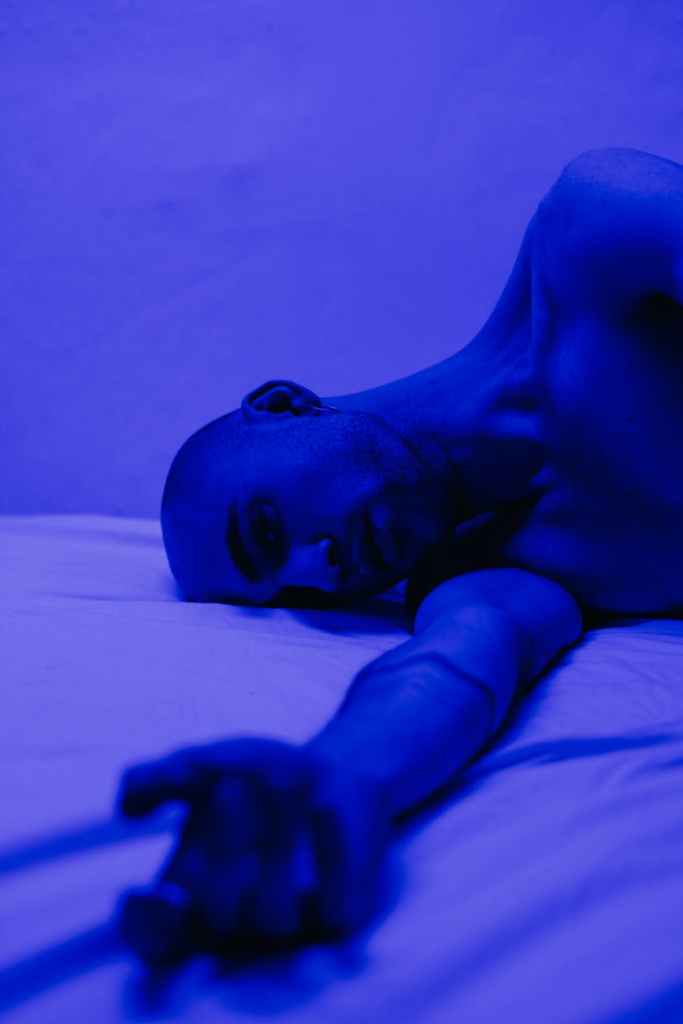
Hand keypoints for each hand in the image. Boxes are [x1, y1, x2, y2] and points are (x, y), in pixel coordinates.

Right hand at [114, 737, 392, 964]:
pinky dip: (328, 851)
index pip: (153, 937)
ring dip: (274, 845)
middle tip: (231, 788)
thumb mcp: (207, 763)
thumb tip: (126, 806)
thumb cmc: (259, 775)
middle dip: (221, 853)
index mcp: (191, 897)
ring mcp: (291, 925)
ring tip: (281, 780)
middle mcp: (237, 922)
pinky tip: (324, 803)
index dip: (149, 923)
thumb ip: (159, 778)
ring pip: (272, 917)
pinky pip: (332, 905)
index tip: (155, 888)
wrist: (335, 771)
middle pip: (215, 920)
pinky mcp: (339, 915)